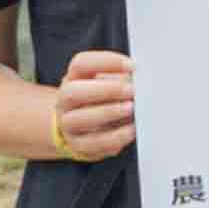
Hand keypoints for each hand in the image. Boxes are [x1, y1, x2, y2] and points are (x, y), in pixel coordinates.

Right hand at [48, 48, 134, 163]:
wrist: (83, 129)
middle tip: (131, 90)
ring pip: (79, 118)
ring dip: (109, 112)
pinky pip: (94, 143)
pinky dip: (115, 137)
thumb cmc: (101, 101)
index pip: (81, 64)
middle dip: (105, 90)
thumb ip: (122, 79)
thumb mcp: (108, 84)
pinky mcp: (79, 145)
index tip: (133, 65)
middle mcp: (66, 101)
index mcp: (74, 78)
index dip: (107, 62)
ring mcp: (68, 124)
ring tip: (131, 108)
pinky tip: (132, 129)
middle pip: (73, 92)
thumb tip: (142, 79)